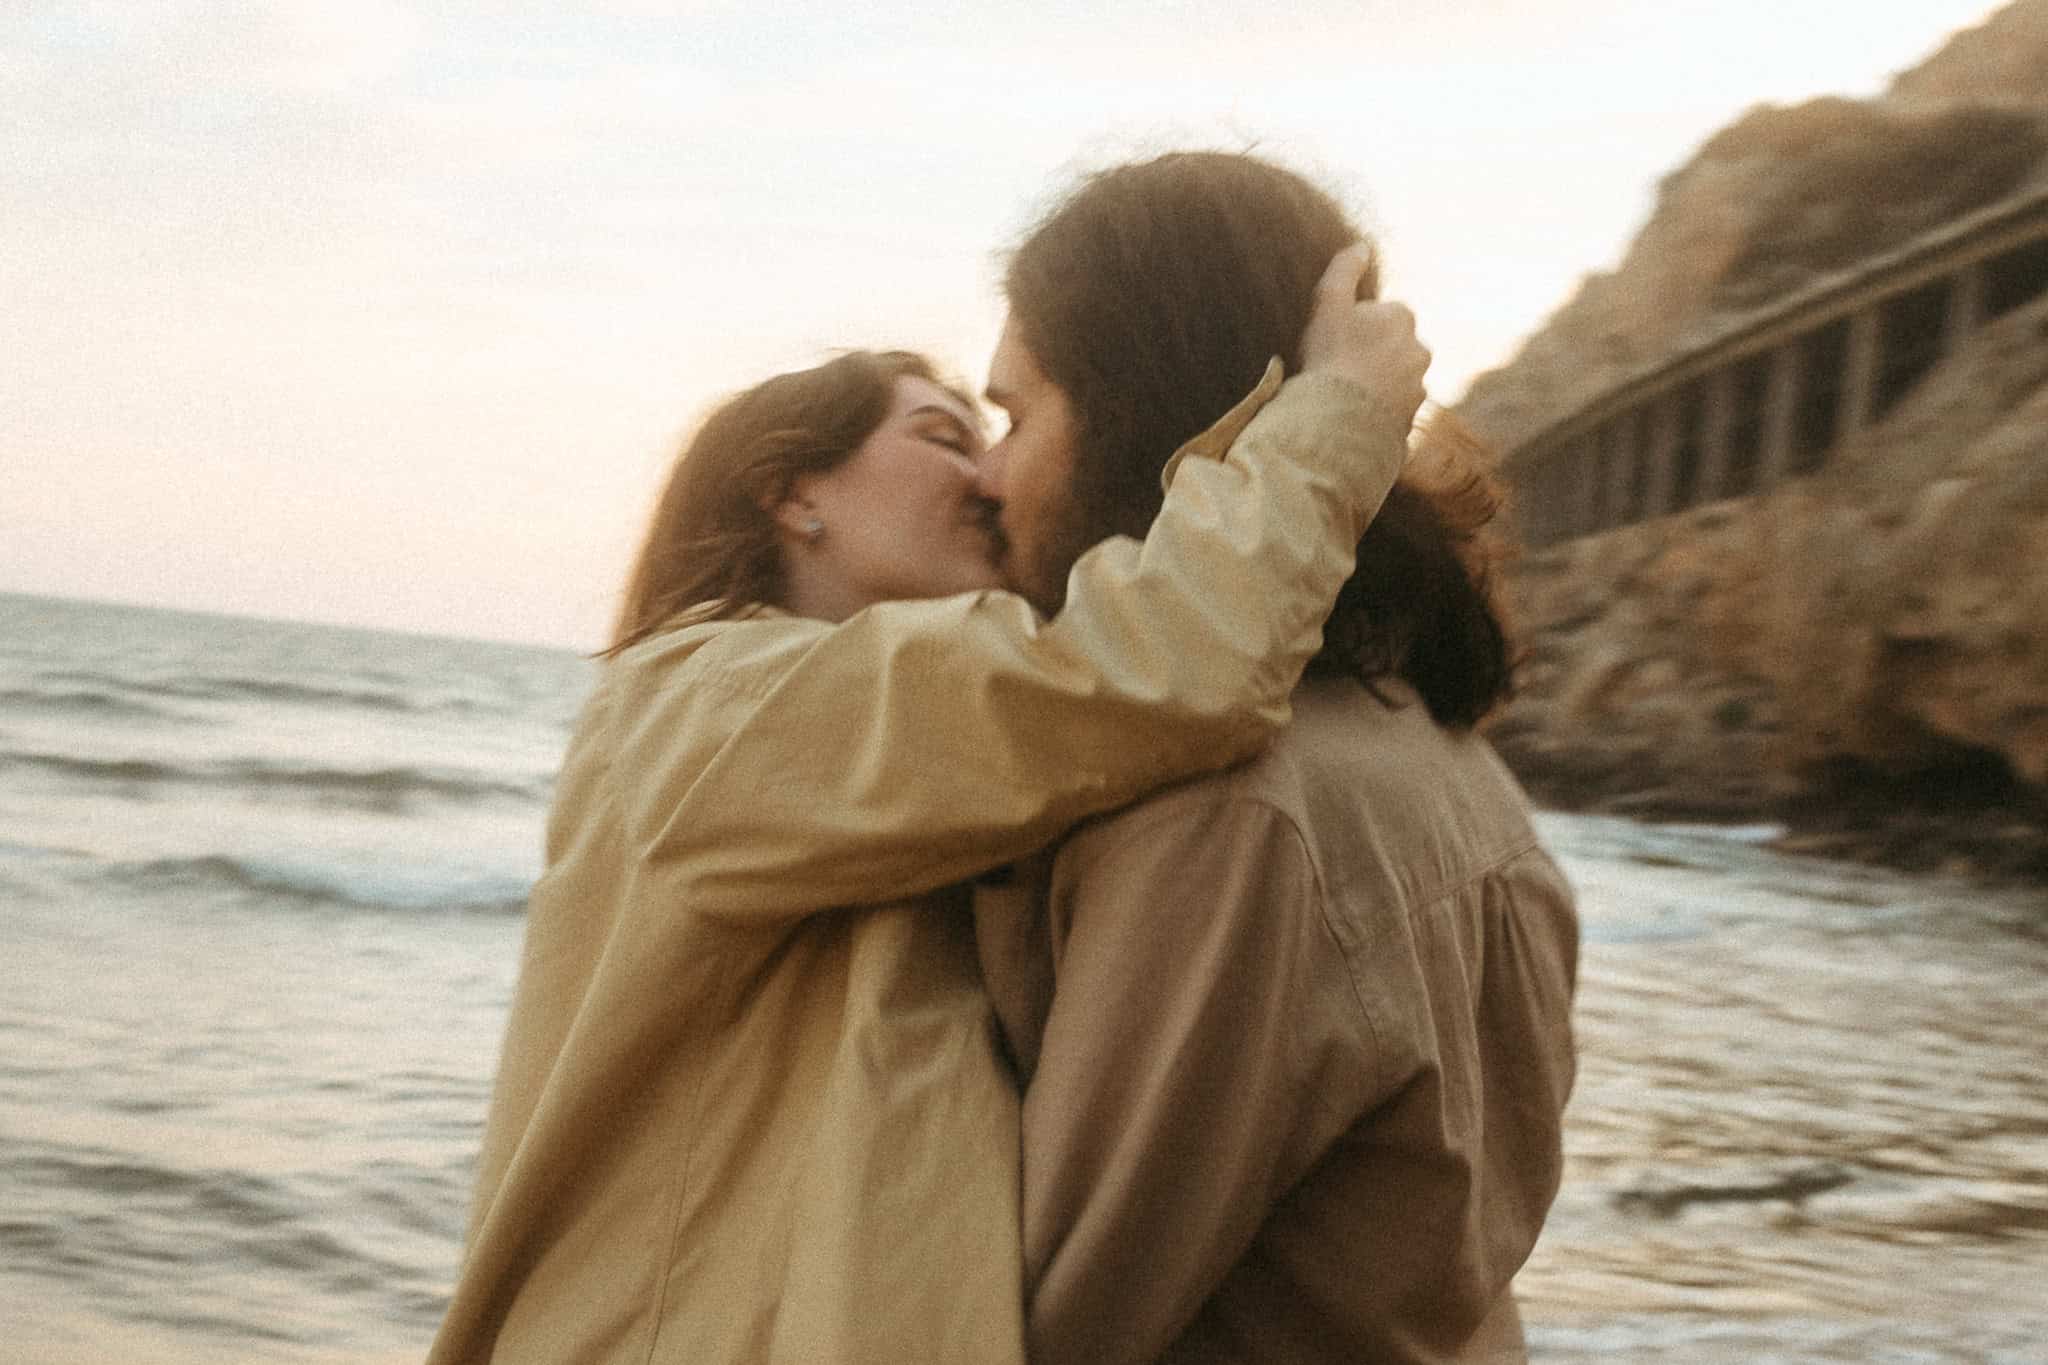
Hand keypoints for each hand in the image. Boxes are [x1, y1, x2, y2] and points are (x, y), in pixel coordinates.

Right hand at [1299, 243, 1428, 431]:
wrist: (1340, 419)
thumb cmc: (1331, 356)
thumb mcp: (1329, 303)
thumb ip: (1344, 270)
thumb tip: (1361, 246)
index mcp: (1403, 318)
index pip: (1381, 316)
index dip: (1355, 327)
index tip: (1337, 342)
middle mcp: (1419, 350)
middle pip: (1390, 348)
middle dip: (1370, 355)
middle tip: (1339, 369)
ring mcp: (1417, 386)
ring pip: (1394, 379)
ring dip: (1375, 384)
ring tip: (1346, 396)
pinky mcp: (1412, 417)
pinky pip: (1393, 408)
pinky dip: (1378, 410)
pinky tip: (1355, 415)